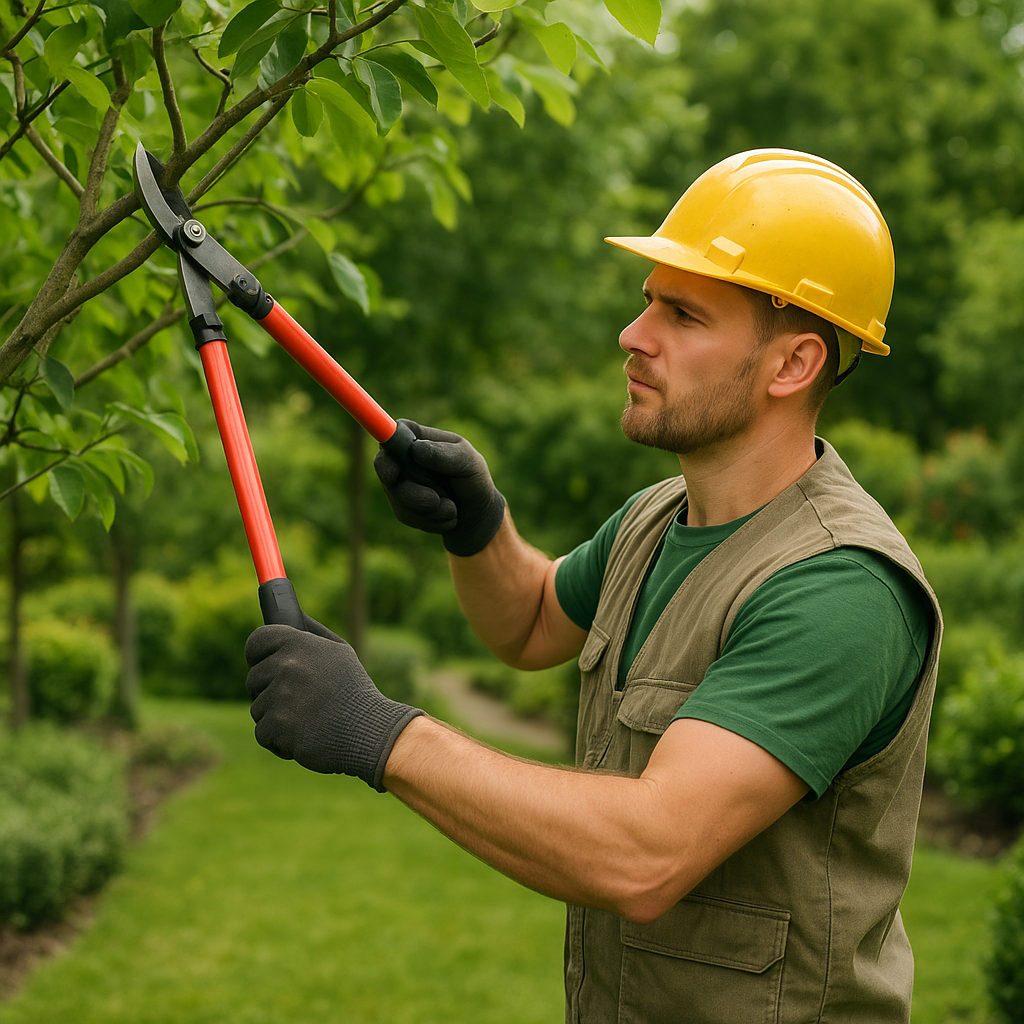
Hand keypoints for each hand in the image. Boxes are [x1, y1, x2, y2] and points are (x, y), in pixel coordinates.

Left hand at [244, 614, 423, 790]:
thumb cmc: (353, 691)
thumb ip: (312, 632)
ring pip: (258, 707)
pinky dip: (278, 739)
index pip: (257, 639)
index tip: (262, 663)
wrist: (369, 731)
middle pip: (253, 677)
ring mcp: (280, 696)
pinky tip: (302, 736)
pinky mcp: (277, 726)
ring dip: (275, 716)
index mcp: (300, 643)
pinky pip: (262, 732)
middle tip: (297, 700)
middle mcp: (287, 666)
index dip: (257, 654)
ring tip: (306, 719)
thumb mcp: (340, 652)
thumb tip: (292, 615)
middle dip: (269, 690)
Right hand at [374, 419, 505, 556]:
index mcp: (417, 438)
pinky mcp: (401, 506)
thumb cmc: (472, 478)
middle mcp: (402, 458)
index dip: (388, 449)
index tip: (396, 469)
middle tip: (434, 501)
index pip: (391, 434)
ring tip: (452, 506)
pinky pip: (408, 516)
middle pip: (386, 469)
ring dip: (431, 508)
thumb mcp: (467, 461)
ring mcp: (398, 483)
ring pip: (399, 498)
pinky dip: (432, 520)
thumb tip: (417, 450)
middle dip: (410, 492)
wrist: (476, 511)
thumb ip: (444, 454)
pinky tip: (447, 515)